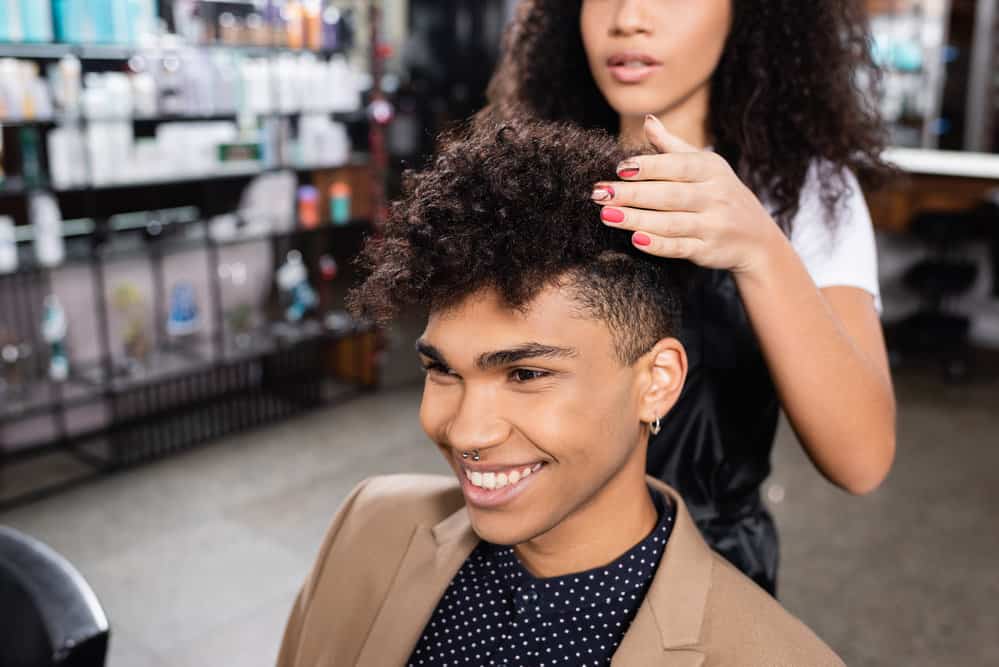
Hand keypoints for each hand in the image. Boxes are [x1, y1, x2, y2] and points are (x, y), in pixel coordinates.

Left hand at [592, 115, 783, 275]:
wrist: (757, 238)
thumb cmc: (720, 194)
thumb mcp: (705, 166)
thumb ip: (672, 147)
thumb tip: (648, 120)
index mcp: (710, 170)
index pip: (676, 166)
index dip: (647, 166)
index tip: (618, 169)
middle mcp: (714, 196)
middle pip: (668, 194)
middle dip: (631, 194)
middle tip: (598, 193)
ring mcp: (712, 225)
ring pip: (670, 222)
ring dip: (636, 219)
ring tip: (606, 215)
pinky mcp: (708, 250)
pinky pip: (680, 247)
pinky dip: (658, 244)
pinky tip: (635, 239)